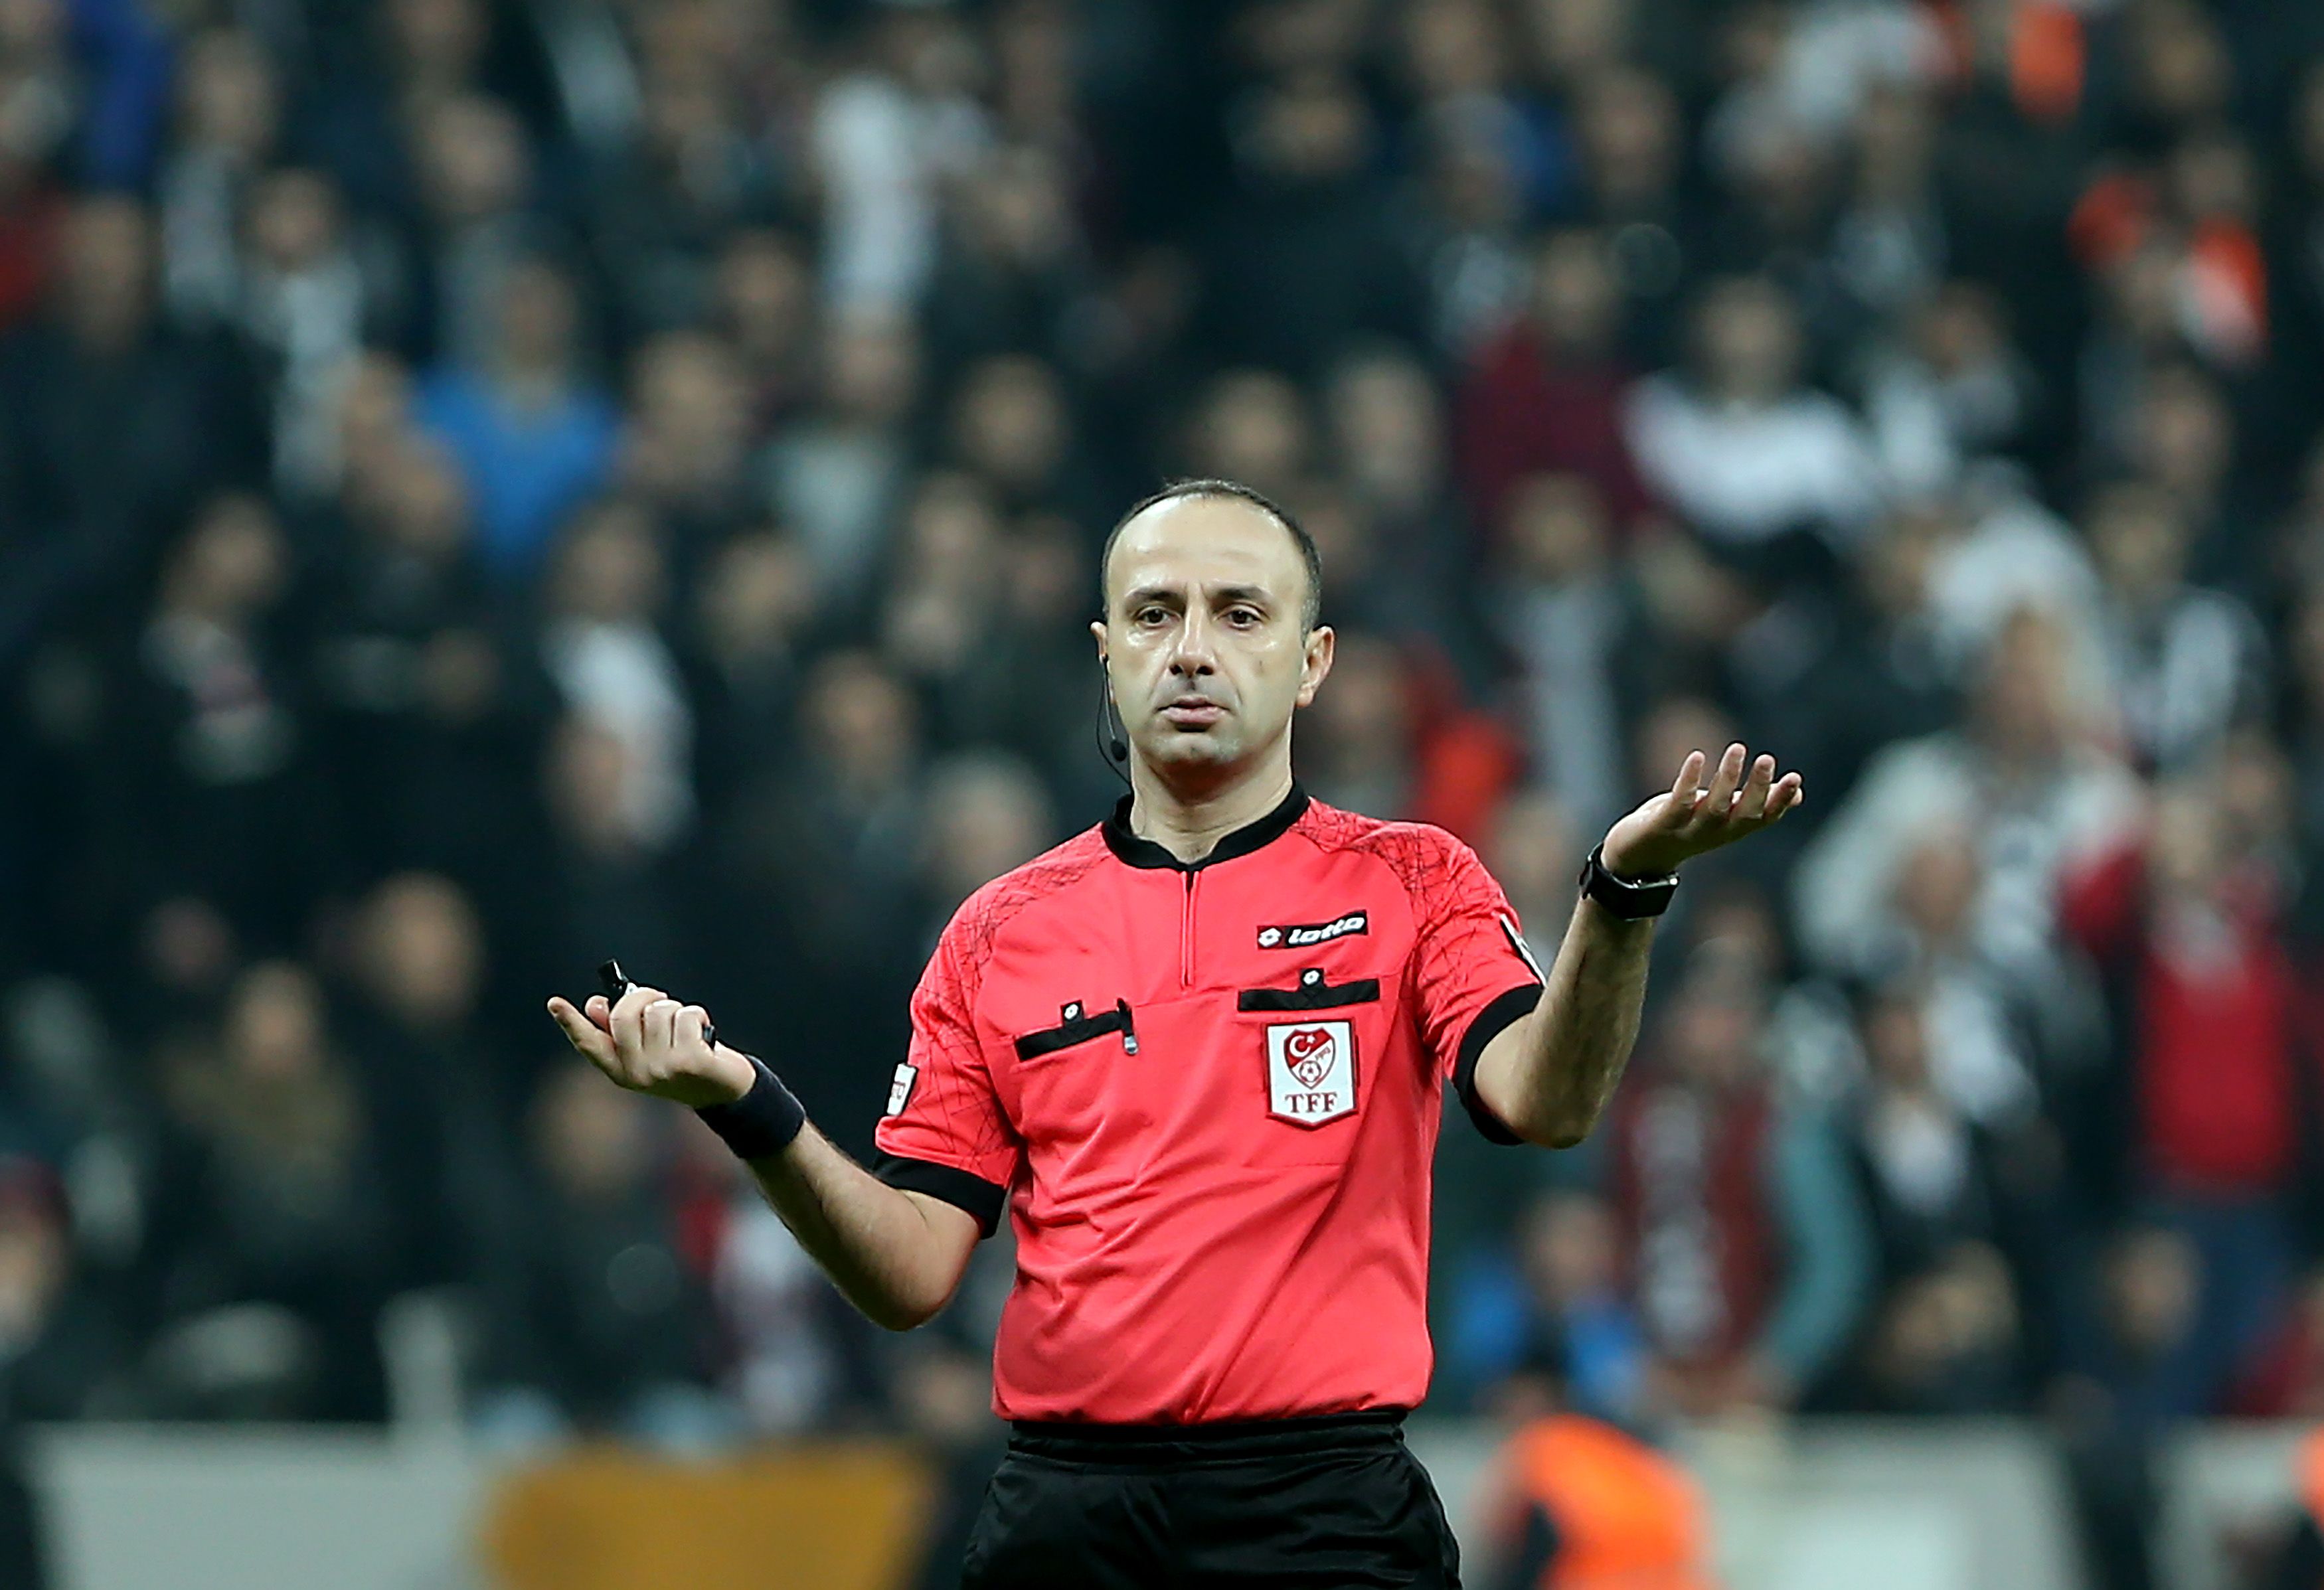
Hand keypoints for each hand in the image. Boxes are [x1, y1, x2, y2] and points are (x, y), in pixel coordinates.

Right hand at [547, 982, 755, 1107]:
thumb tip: (596, 1005)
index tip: (555, 1003)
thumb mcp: (652, 1047)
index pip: (589, 1043)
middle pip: (624, 1016)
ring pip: (660, 1011)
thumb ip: (623, 1029)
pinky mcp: (690, 1062)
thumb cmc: (686, 1061)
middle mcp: (638, 1074)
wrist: (726, 1090)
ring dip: (677, 1010)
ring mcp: (663, 1070)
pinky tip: (705, 1034)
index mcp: (622, 1070)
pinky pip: (686, 1015)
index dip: (571, 1023)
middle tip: (660, 999)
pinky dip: (698, 1016)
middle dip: (644, 997)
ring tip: (687, 1029)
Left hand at [1601, 742, 1802, 878]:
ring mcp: (1689, 830)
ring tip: (1738, 748)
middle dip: (1757, 788)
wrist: (1637, 857)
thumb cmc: (1686, 828)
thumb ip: (1755, 803)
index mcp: (1732, 829)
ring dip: (1727, 778)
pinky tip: (1697, 757)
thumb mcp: (1724, 816)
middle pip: (1743, 814)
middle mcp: (1715, 833)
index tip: (1795, 778)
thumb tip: (1798, 794)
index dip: (1780, 801)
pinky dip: (1689, 780)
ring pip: (1713, 807)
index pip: (1763, 818)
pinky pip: (1678, 802)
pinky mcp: (1662, 824)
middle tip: (1768, 760)